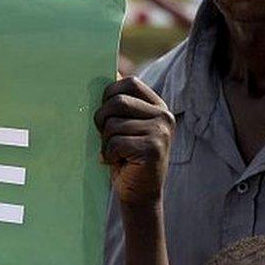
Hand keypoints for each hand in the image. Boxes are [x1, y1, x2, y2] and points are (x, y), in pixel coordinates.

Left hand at [94, 76, 174, 208]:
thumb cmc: (126, 158)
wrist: (140, 194)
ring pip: (113, 125)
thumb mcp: (123, 126)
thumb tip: (110, 70)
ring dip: (106, 142)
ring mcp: (161, 131)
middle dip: (101, 120)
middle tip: (106, 138)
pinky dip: (109, 154)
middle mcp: (164, 115)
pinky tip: (120, 162)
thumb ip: (118, 104)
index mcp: (157, 106)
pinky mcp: (153, 148)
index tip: (106, 114)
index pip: (129, 83)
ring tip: (116, 153)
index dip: (109, 95)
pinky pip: (115, 143)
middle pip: (117, 102)